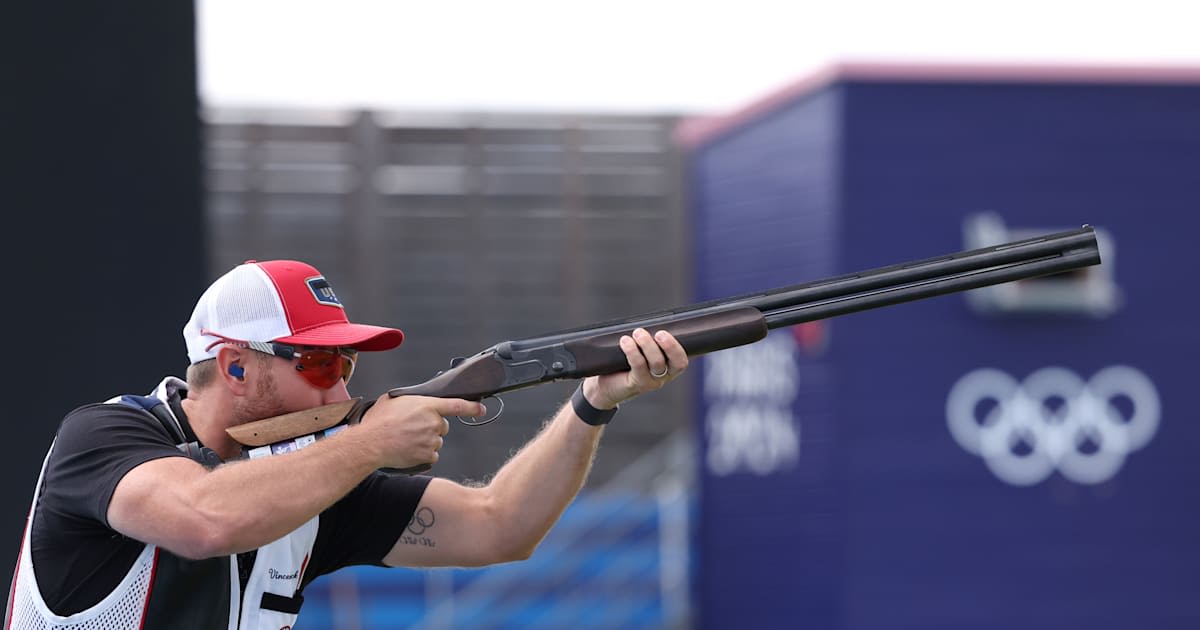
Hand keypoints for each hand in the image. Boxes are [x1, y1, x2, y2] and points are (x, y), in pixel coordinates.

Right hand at [358, 394, 485, 469]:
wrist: (370, 444)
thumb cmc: (378, 421)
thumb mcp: (393, 400)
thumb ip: (410, 400)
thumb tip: (413, 402)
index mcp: (428, 405)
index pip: (457, 405)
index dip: (472, 407)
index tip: (481, 409)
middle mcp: (433, 422)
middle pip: (442, 426)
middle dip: (431, 428)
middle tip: (412, 429)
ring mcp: (432, 440)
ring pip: (436, 441)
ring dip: (425, 441)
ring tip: (405, 439)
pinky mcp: (428, 455)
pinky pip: (431, 455)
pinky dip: (422, 454)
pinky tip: (408, 450)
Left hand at [583, 328, 688, 409]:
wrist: (606, 385)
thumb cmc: (624, 365)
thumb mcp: (640, 352)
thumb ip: (647, 340)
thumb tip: (648, 320)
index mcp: (669, 366)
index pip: (682, 358)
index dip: (679, 346)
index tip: (666, 331)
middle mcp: (664, 376)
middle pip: (677, 363)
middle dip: (670, 346)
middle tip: (659, 333)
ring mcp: (652, 381)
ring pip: (657, 363)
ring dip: (648, 345)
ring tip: (637, 333)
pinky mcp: (637, 383)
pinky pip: (639, 366)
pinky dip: (633, 351)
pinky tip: (625, 342)